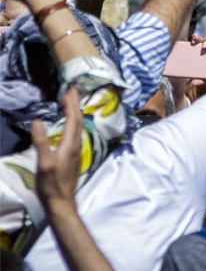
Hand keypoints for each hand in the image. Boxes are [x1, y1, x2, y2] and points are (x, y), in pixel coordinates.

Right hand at [30, 89, 83, 213]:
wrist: (61, 203)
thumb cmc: (51, 185)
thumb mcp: (43, 164)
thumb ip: (41, 142)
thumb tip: (38, 121)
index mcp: (70, 145)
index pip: (73, 119)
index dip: (71, 104)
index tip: (69, 91)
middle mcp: (76, 145)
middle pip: (78, 121)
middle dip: (75, 105)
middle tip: (71, 91)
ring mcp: (75, 151)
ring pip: (78, 127)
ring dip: (74, 113)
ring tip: (70, 103)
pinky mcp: (72, 157)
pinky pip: (75, 134)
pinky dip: (73, 123)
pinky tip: (69, 125)